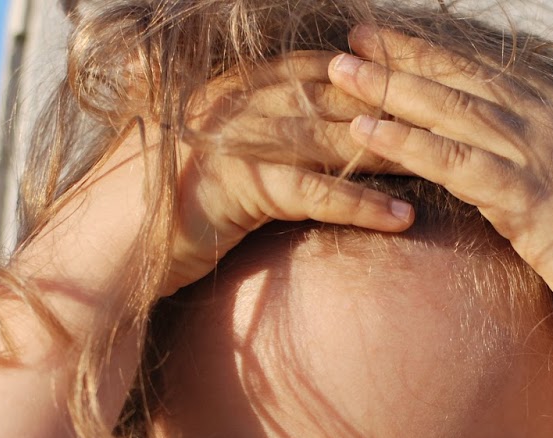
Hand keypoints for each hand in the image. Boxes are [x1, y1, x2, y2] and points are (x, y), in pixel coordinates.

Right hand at [28, 53, 414, 297]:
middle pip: (333, 96)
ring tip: (447, 167)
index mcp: (227, 86)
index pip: (314, 68)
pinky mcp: (234, 184)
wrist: (100, 254)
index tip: (419, 87)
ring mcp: (232, 138)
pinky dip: (360, 204)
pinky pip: (312, 191)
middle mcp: (231, 99)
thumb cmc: (152, 217)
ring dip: (392, 152)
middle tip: (453, 125)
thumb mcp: (204, 166)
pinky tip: (402, 218)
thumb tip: (297, 140)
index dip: (368, 75)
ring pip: (330, 136)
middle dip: (393, 109)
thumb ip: (249, 142)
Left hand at [328, 26, 552, 337]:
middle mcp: (548, 123)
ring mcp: (536, 157)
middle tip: (352, 38)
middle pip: (462, 80)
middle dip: (404, 57)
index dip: (441, 54)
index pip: (491, 73)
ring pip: (449, 112)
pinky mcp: (523, 199)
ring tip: (338, 72)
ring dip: (390, 90)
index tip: (397, 38)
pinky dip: (406, 143)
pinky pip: (451, 162)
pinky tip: (365, 132)